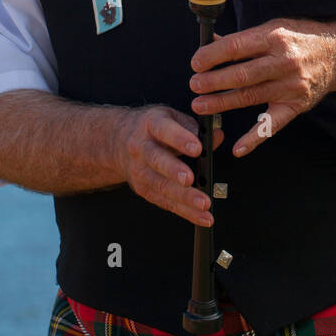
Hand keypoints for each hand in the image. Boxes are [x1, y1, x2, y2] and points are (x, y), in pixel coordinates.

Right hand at [117, 105, 222, 226]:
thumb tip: (217, 136)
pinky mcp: (143, 189)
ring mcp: (140, 170)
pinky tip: (202, 216)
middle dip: (174, 171)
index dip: (180, 139)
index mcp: (151, 124)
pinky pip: (165, 202)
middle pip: (157, 160)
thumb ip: (194, 128)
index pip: (164, 130)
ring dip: (184, 198)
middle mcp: (141, 148)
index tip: (197, 148)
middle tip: (190, 179)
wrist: (119, 142)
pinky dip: (185, 211)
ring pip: (161, 186)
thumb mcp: (171, 118)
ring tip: (204, 204)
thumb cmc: (152, 129)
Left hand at [189, 19, 335, 156]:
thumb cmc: (300, 38)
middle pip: (242, 74)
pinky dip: (255, 139)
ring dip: (222, 103)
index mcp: (274, 37)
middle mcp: (284, 61)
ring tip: (200, 105)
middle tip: (194, 85)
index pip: (237, 47)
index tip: (196, 63)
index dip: (213, 56)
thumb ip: (243, 39)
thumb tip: (210, 43)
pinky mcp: (297, 105)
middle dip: (214, 81)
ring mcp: (291, 86)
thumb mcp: (273, 28)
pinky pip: (273, 125)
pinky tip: (238, 148)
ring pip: (250, 97)